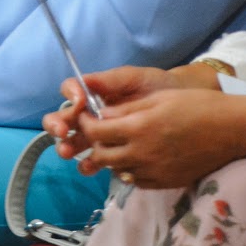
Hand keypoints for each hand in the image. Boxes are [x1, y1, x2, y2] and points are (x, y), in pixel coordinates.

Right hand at [45, 65, 179, 151]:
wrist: (188, 109)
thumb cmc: (157, 87)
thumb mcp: (135, 78)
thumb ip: (109, 80)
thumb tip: (82, 83)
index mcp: (93, 94)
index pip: (69, 93)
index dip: (69, 97)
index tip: (80, 102)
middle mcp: (91, 116)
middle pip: (63, 120)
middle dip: (57, 127)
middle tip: (62, 133)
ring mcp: (101, 137)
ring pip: (75, 144)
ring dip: (69, 149)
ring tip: (71, 153)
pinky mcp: (114, 154)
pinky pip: (97, 161)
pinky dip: (93, 164)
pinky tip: (94, 167)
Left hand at [70, 88, 245, 187]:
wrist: (233, 129)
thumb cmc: (196, 106)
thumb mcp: (157, 99)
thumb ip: (126, 110)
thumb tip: (101, 115)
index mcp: (138, 128)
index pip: (95, 132)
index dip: (84, 123)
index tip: (84, 116)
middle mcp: (143, 153)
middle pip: (102, 156)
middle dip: (94, 143)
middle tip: (98, 132)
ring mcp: (156, 171)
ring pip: (118, 171)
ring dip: (111, 158)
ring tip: (117, 144)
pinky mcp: (168, 182)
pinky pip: (138, 181)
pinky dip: (130, 171)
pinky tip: (136, 158)